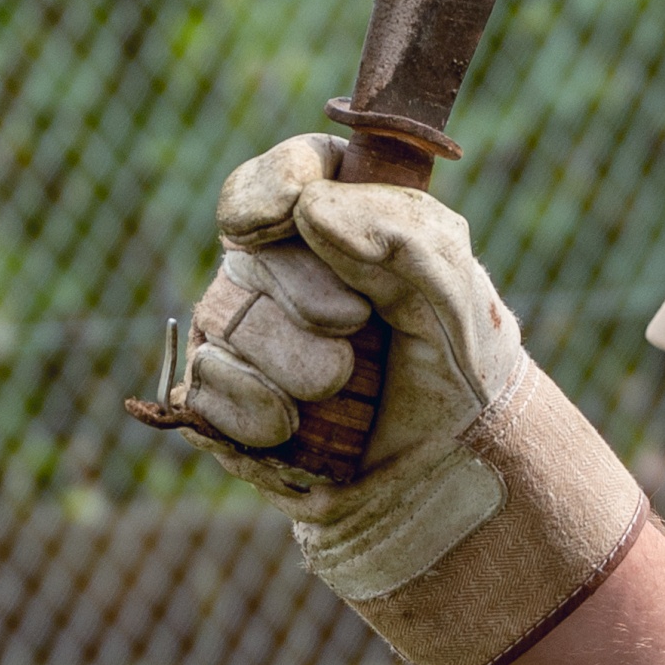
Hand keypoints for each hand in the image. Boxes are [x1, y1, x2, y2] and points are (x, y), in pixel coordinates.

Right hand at [137, 140, 649, 664]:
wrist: (448, 484)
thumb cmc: (461, 379)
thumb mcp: (458, 297)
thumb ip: (397, 236)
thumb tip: (309, 212)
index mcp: (342, 227)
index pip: (280, 180)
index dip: (271, 188)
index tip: (290, 214)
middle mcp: (283, 274)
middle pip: (247, 257)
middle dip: (299, 293)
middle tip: (354, 329)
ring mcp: (246, 339)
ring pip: (219, 320)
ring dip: (284, 358)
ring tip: (338, 388)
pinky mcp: (224, 405)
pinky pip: (202, 388)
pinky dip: (250, 409)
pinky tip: (292, 429)